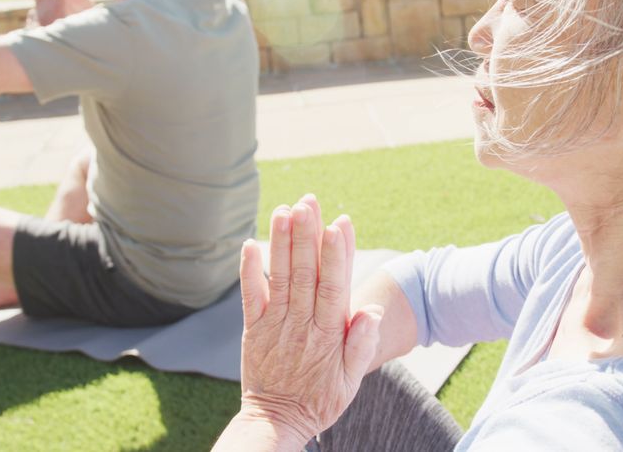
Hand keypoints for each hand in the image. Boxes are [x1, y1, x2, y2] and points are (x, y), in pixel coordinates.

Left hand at [236, 196, 382, 445]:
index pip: (335, 286)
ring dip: (282, 242)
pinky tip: (251, 244)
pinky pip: (250, 296)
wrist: (276, 421)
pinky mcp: (253, 329)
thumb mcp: (351, 381)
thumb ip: (362, 345)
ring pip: (280, 277)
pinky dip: (249, 270)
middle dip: (307, 235)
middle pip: (306, 272)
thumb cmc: (320, 399)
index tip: (340, 223)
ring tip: (285, 210)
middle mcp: (302, 324)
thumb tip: (373, 312)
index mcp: (330, 334)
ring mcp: (275, 325)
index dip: (338, 253)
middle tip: (309, 201)